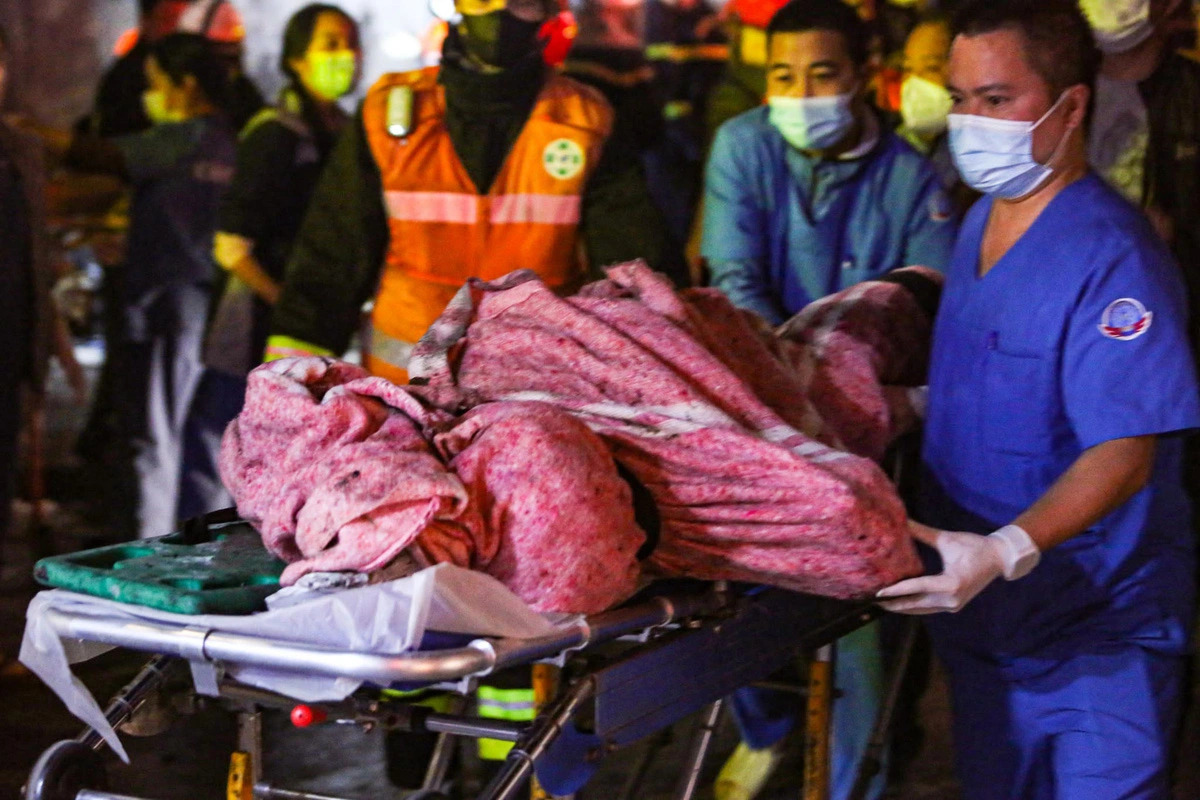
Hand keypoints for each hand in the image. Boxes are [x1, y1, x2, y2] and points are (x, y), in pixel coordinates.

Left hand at [875, 521, 1004, 613]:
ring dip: (903, 607)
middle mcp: (951, 599)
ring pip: (922, 610)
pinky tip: (901, 602)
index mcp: (951, 583)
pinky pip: (929, 608)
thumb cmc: (974, 546)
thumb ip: (922, 532)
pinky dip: (915, 605)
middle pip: (916, 605)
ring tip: (882, 604)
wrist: (999, 558)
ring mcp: (953, 605)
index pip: (916, 588)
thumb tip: (901, 520)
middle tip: (872, 601)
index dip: (895, 590)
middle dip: (894, 604)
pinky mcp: (954, 605)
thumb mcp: (947, 539)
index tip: (877, 593)